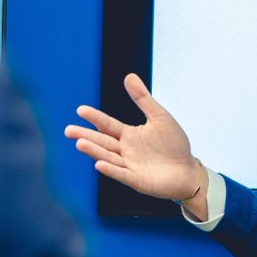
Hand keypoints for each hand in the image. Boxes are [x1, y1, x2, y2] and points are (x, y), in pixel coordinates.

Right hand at [65, 73, 201, 200]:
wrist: (188, 170)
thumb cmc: (174, 144)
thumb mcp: (159, 117)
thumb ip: (143, 99)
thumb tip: (129, 76)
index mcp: (129, 135)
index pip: (108, 124)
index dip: (95, 117)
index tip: (81, 110)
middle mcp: (125, 150)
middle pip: (102, 141)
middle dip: (86, 136)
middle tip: (68, 130)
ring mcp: (129, 166)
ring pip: (109, 157)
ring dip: (95, 151)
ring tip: (79, 143)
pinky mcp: (137, 180)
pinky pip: (122, 174)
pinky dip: (111, 170)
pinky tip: (99, 164)